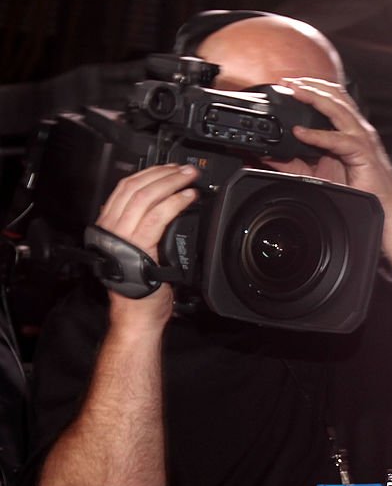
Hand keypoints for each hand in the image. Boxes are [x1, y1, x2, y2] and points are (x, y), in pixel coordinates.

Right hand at [95, 163, 198, 327]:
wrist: (136, 316)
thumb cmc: (139, 292)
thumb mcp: (136, 255)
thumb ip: (141, 234)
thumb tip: (160, 217)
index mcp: (108, 226)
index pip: (125, 189)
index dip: (148, 174)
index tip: (167, 169)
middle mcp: (111, 227)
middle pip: (136, 186)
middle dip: (163, 173)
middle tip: (184, 169)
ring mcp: (123, 235)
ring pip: (146, 196)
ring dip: (171, 183)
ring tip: (189, 178)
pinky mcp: (138, 244)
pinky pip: (158, 215)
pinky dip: (175, 202)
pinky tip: (188, 197)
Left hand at [267, 78, 391, 214]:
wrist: (383, 211)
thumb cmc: (360, 192)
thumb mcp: (319, 175)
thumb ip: (296, 164)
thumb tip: (271, 156)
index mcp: (350, 130)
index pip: (332, 99)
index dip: (312, 87)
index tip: (288, 84)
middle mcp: (357, 129)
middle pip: (335, 95)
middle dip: (310, 84)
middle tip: (287, 81)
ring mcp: (362, 139)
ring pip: (338, 108)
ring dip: (315, 97)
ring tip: (294, 92)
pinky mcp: (363, 154)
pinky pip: (338, 140)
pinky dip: (318, 135)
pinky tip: (301, 133)